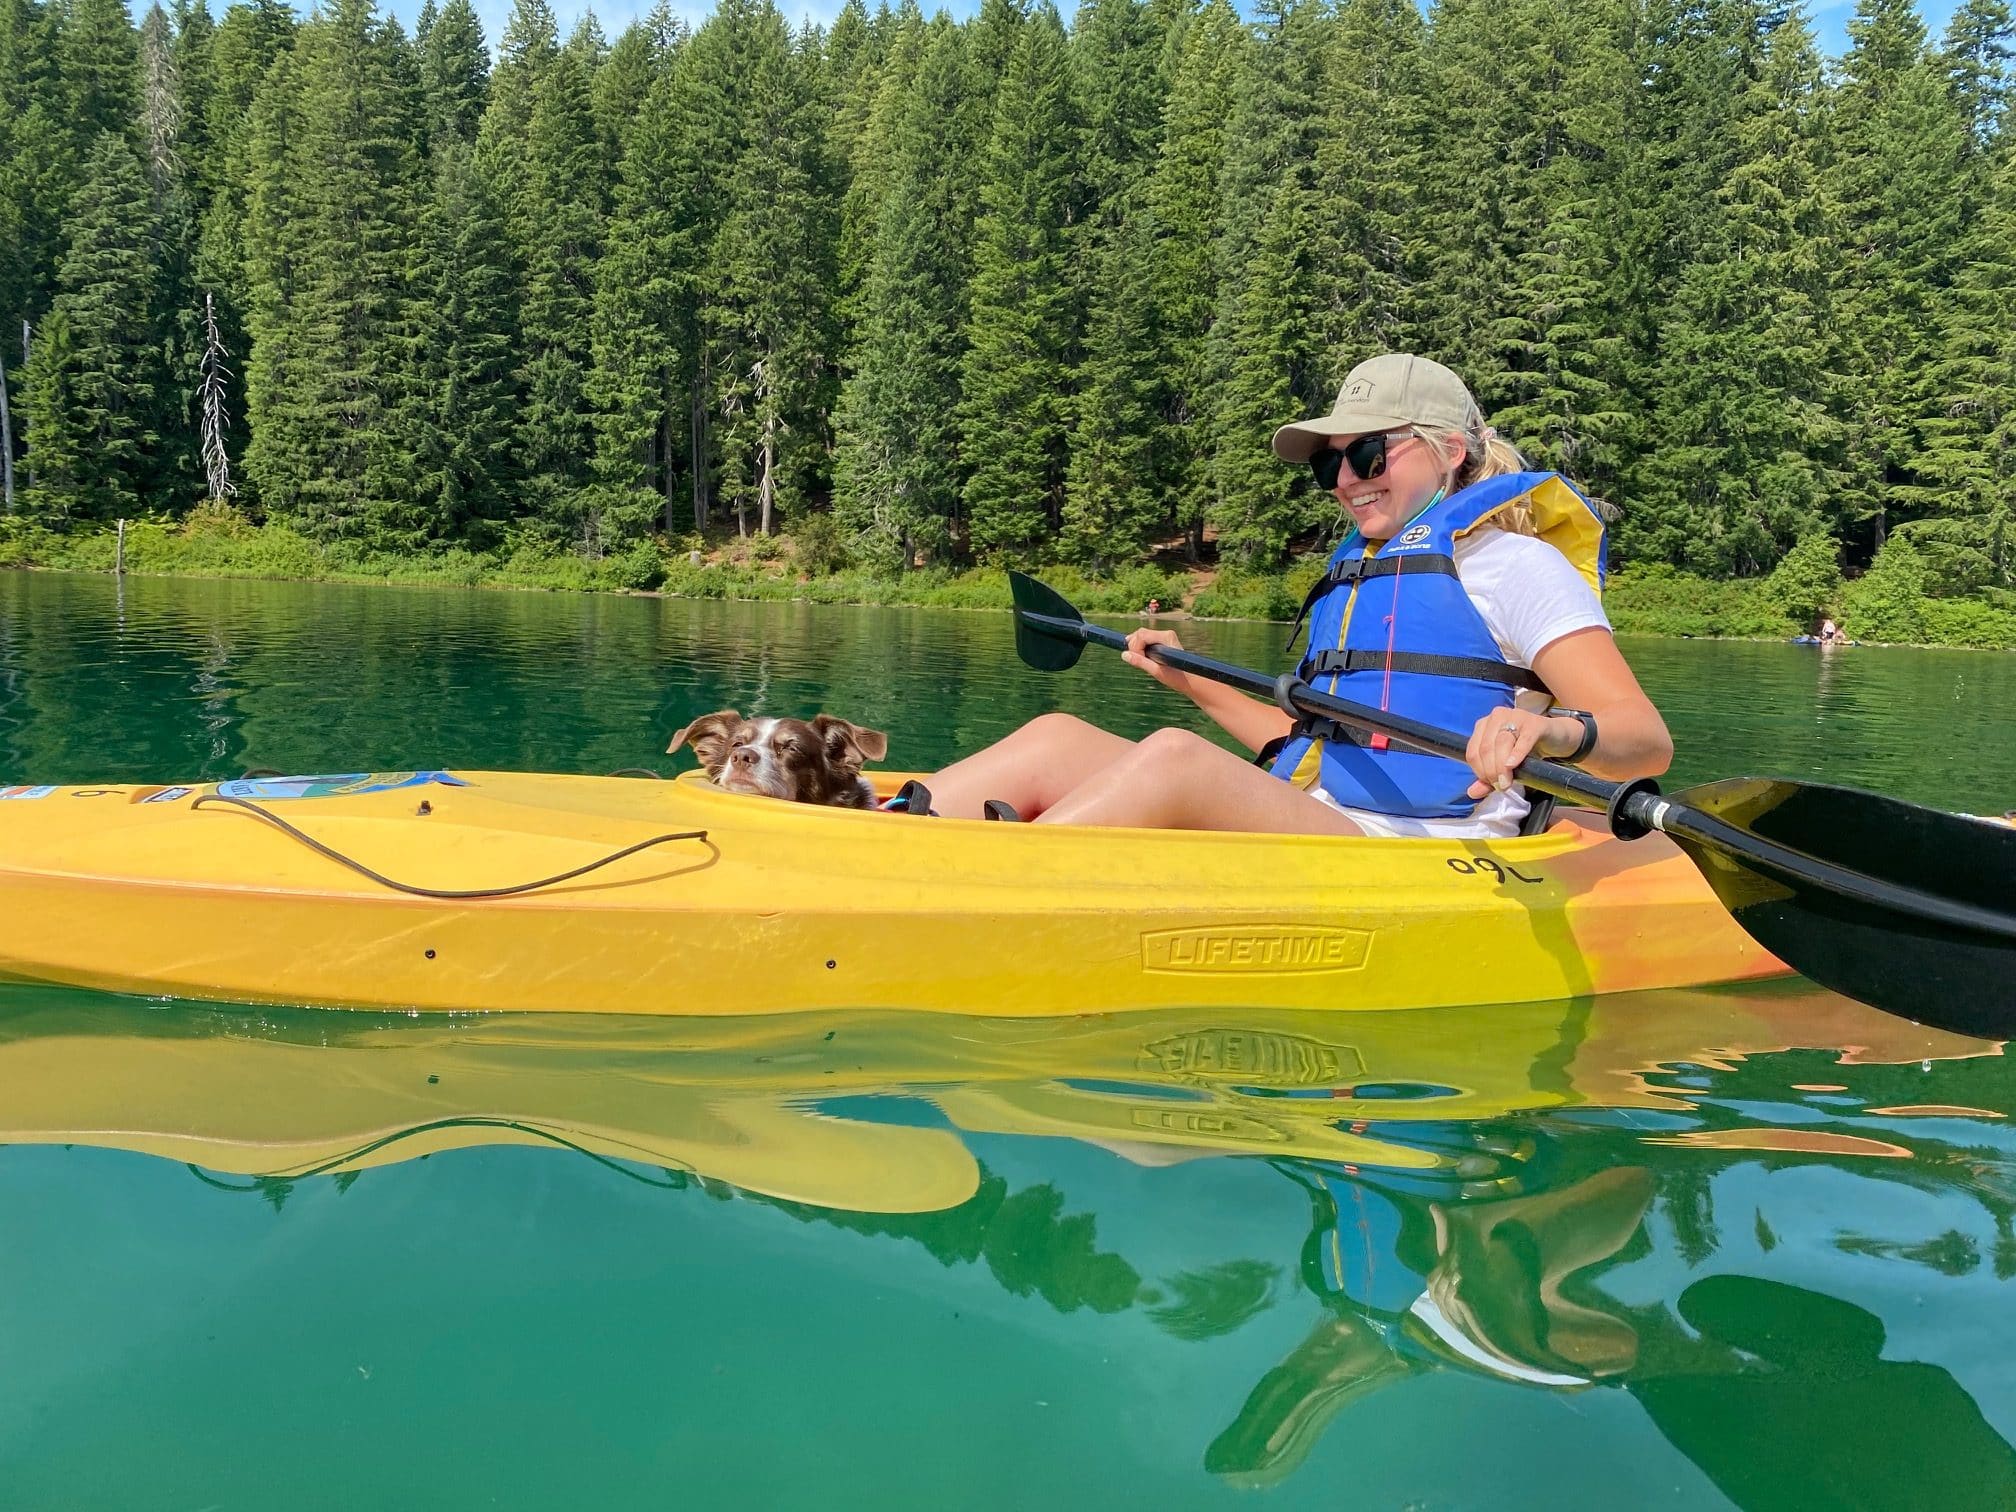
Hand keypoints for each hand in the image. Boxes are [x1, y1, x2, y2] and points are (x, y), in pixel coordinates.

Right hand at [1122, 627, 1194, 695]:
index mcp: (1166, 638)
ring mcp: (1165, 637)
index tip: (1137, 660)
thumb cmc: (1177, 677)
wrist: (1192, 680)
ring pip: (1142, 636)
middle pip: (1140, 633)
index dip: (1135, 647)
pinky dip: (1141, 648)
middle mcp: (1166, 634)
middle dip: (1134, 646)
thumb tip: (1124, 655)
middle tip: (1136, 660)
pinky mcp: (1163, 642)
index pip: (1141, 635)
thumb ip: (1140, 662)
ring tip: (1141, 661)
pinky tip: (1143, 658)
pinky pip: (1147, 640)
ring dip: (1137, 648)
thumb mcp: (1156, 671)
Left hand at [1465, 709, 1586, 798]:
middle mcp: (1496, 717)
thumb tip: (1472, 793)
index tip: (1490, 784)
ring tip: (1507, 782)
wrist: (1556, 738)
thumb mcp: (1504, 764)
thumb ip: (1487, 777)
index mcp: (1484, 725)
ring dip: (1502, 767)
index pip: (1472, 751)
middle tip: (1501, 786)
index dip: (1479, 771)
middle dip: (1491, 771)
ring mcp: (1515, 716)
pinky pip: (1523, 740)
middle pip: (1486, 748)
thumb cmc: (1527, 750)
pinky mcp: (1534, 723)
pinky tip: (1513, 765)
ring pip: (1501, 743)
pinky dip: (1516, 754)